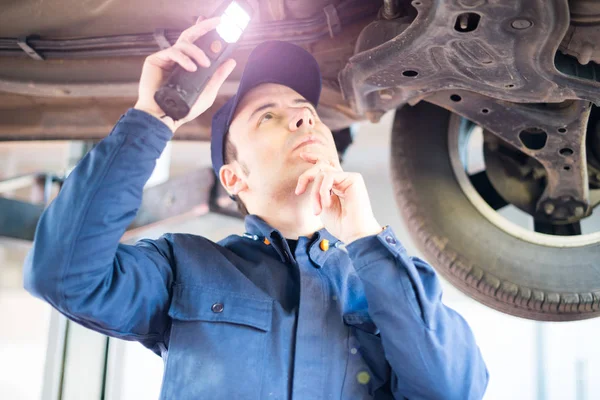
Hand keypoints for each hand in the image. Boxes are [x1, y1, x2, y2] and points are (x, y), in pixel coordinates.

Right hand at [134, 16, 236, 131]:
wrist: (165, 117)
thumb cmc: (184, 108)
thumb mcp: (207, 92)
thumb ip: (218, 76)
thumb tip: (231, 61)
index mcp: (188, 64)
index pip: (198, 45)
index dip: (208, 34)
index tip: (221, 27)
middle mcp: (177, 59)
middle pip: (190, 36)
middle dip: (203, 27)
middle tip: (217, 23)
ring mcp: (166, 59)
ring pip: (183, 43)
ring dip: (196, 51)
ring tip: (204, 64)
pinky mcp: (155, 60)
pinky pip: (172, 51)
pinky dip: (183, 58)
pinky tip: (191, 68)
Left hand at [295, 152, 381, 243]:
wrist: (354, 234)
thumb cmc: (340, 224)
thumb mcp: (322, 204)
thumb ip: (318, 190)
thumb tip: (312, 176)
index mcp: (336, 184)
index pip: (326, 164)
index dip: (314, 157)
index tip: (302, 155)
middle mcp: (343, 178)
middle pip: (321, 164)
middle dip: (306, 176)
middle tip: (299, 191)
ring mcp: (349, 177)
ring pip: (322, 172)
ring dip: (315, 192)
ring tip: (317, 210)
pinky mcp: (354, 178)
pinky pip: (329, 176)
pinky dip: (323, 191)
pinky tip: (327, 205)